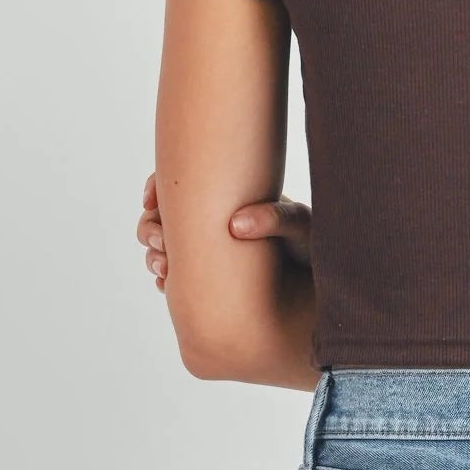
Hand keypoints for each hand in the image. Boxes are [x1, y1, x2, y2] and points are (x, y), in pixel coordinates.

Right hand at [137, 176, 314, 295]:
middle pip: (162, 216)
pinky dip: (166, 280)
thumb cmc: (314, 247)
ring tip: (164, 268)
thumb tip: (235, 224)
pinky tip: (169, 284)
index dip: (157, 187)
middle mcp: (214, 221)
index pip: (183, 181)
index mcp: (230, 197)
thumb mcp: (302, 226)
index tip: (150, 200)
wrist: (320, 288)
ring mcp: (208, 251)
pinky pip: (174, 276)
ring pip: (162, 247)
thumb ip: (276, 218)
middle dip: (149, 228)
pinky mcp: (208, 281)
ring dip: (154, 256)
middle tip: (158, 241)